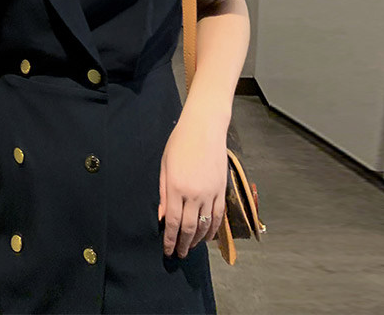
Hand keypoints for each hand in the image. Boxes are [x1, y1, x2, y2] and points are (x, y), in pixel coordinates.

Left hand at [158, 118, 226, 258]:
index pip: (172, 222)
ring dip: (196, 240)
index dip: (169, 239)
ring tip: (190, 247)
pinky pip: (218, 216)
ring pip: (204, 225)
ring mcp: (210, 193)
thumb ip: (163, 193)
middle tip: (178, 254)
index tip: (167, 250)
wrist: (204, 128)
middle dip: (182, 244)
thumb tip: (162, 217)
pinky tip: (206, 236)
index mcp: (176, 187)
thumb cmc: (179, 143)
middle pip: (188, 228)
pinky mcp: (221, 190)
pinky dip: (212, 230)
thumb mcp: (164, 165)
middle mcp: (194, 194)